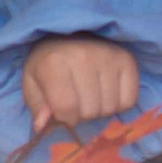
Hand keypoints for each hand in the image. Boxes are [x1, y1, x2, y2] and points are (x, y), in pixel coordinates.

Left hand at [22, 35, 139, 133]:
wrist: (68, 35)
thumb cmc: (47, 62)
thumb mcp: (32, 82)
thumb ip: (37, 106)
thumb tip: (42, 127)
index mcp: (53, 62)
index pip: (67, 108)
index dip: (65, 118)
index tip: (62, 111)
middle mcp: (83, 57)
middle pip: (90, 111)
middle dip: (82, 114)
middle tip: (77, 100)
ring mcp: (108, 57)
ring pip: (110, 108)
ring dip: (100, 110)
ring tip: (90, 95)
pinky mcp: (127, 60)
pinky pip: (129, 100)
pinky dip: (118, 104)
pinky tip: (106, 92)